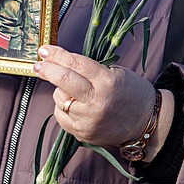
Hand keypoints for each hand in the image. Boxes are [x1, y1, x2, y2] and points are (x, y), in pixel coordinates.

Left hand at [34, 45, 173, 158]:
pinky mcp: (82, 133)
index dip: (58, 55)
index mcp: (107, 82)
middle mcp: (97, 102)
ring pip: (59, 99)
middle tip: (39, 64)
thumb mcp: (114, 73)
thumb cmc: (129, 92)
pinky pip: (61, 115)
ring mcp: (88, 120)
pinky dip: (64, 107)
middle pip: (63, 80)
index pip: (76, 64)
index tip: (45, 50)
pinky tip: (75, 104)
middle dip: (48, 70)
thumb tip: (58, 63)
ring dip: (61, 91)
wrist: (144, 121)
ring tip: (75, 91)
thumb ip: (88, 69)